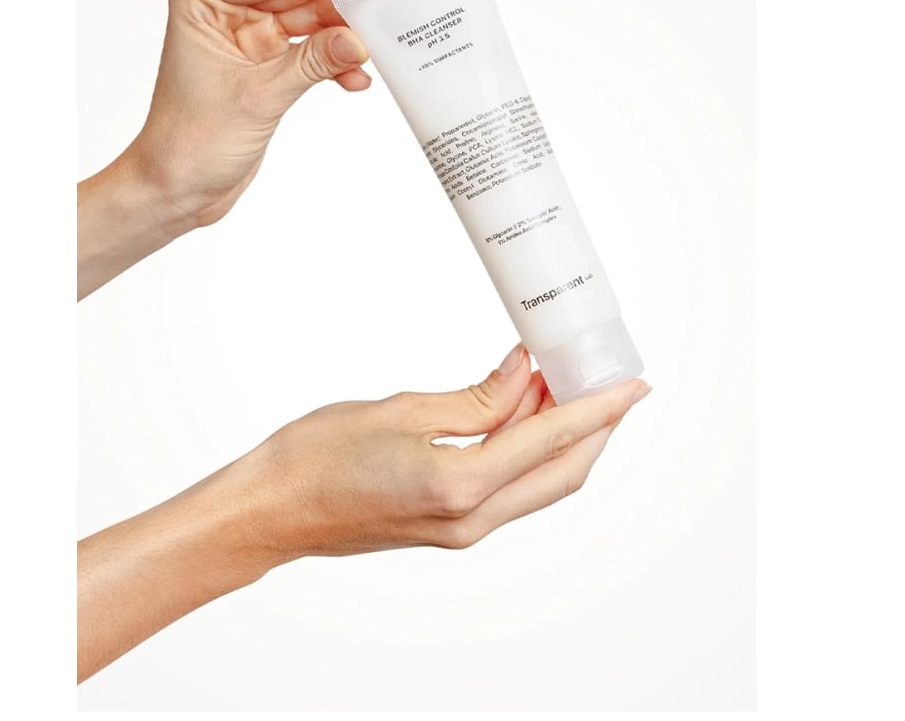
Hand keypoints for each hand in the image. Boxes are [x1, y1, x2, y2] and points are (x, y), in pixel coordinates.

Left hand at [77, 0, 383, 297]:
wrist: (178, 188)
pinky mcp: (265, 64)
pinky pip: (310, 52)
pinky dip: (334, 64)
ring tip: (386, 37)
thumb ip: (311, 63)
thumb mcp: (258, 98)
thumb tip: (358, 40)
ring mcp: (248, 37)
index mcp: (204, 0)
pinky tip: (358, 77)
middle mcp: (225, 10)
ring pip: (309, 21)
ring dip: (345, 35)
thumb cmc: (190, 143)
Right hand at [217, 344, 650, 565]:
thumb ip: (475, 398)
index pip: (551, 441)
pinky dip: (529, 454)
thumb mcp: (401, 409)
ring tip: (566, 387)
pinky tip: (523, 417)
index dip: (598, 410)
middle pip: (561, 474)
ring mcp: (461, 531)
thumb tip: (523, 374)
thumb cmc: (317, 457)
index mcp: (459, 485)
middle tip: (607, 380)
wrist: (272, 510)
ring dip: (562, 440)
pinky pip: (510, 490)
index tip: (632, 385)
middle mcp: (470, 520)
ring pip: (539, 484)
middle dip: (594, 428)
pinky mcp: (448, 526)